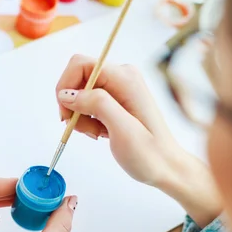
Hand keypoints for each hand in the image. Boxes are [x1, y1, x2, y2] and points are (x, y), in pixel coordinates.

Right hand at [56, 55, 220, 226]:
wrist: (166, 167)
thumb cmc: (150, 153)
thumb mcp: (122, 130)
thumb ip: (96, 104)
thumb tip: (68, 94)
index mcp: (125, 78)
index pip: (81, 64)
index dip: (66, 86)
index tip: (66, 113)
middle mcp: (122, 77)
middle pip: (78, 79)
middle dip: (73, 105)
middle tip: (85, 129)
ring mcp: (118, 88)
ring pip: (80, 94)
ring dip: (80, 116)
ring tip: (97, 134)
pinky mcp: (115, 100)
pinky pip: (88, 103)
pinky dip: (87, 120)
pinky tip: (101, 133)